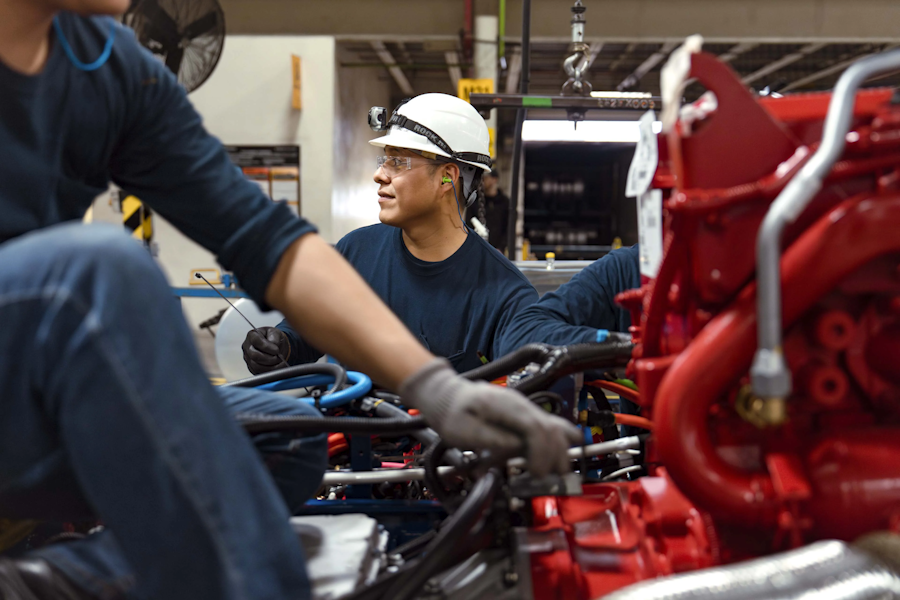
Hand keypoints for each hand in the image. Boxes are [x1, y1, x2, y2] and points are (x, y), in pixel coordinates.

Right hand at [241, 327, 289, 374]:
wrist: (275, 346)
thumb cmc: (273, 338)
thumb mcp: (276, 332)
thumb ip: (274, 337)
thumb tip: (274, 345)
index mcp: (252, 335)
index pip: (255, 341)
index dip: (266, 347)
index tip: (276, 350)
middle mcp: (247, 347)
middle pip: (254, 355)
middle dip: (269, 358)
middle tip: (279, 357)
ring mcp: (248, 358)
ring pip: (256, 366)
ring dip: (271, 366)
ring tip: (280, 362)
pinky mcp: (251, 367)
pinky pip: (259, 372)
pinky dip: (270, 371)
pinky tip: (277, 367)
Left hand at [399, 359, 581, 476]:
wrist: (445, 395)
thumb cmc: (451, 414)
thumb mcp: (461, 430)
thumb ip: (489, 438)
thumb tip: (515, 447)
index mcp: (502, 406)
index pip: (534, 427)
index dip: (540, 452)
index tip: (536, 472)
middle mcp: (517, 403)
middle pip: (547, 426)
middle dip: (554, 454)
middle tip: (551, 478)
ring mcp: (521, 406)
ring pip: (551, 424)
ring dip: (558, 448)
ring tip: (559, 471)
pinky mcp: (521, 413)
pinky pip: (545, 422)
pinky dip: (558, 435)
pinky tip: (572, 442)